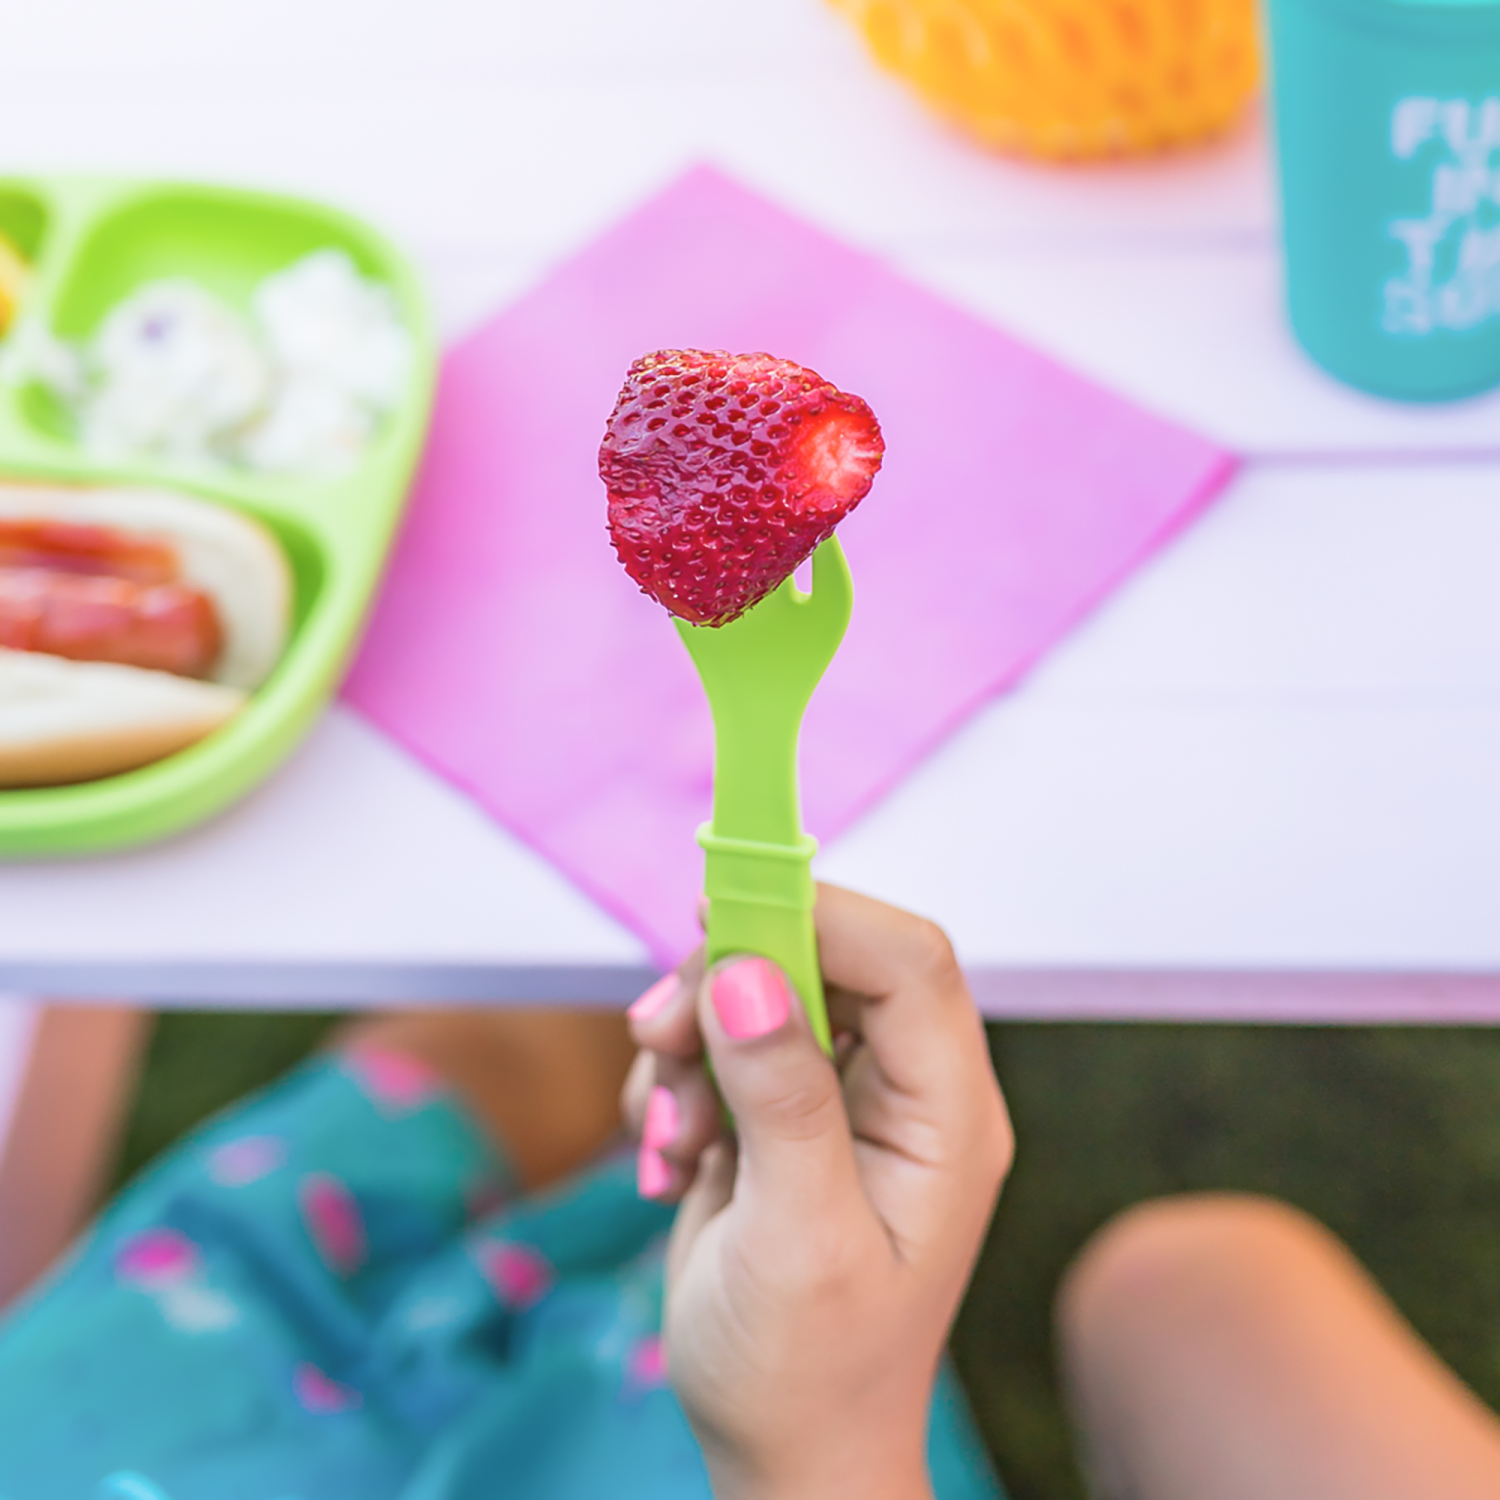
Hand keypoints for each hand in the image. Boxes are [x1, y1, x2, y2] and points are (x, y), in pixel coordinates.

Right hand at [623, 884, 1012, 1499]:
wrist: (780, 1454)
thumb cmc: (808, 1373)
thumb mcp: (798, 1241)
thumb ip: (783, 1101)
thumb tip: (747, 973)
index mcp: (947, 1116)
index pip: (908, 963)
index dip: (821, 914)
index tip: (717, 916)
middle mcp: (903, 1092)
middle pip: (825, 961)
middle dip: (729, 984)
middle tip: (658, 1035)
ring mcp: (841, 1101)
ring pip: (760, 994)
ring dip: (692, 1043)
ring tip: (670, 1135)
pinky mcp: (784, 1115)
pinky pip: (722, 1044)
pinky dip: (676, 1080)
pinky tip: (669, 1156)